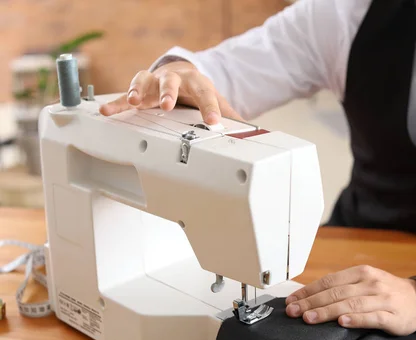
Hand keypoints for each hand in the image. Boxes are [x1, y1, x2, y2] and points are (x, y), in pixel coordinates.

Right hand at [99, 61, 241, 124]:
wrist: (182, 74)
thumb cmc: (197, 90)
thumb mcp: (215, 101)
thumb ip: (229, 116)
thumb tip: (251, 132)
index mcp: (197, 82)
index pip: (206, 93)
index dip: (210, 107)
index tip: (214, 121)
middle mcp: (174, 79)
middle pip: (171, 82)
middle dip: (169, 93)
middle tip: (168, 105)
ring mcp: (155, 83)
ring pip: (146, 82)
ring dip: (139, 91)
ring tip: (134, 102)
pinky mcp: (140, 90)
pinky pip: (126, 95)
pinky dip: (117, 103)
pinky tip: (107, 110)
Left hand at [285, 265, 415, 335]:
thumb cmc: (386, 292)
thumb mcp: (366, 282)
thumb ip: (343, 287)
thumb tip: (311, 296)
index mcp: (361, 273)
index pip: (329, 281)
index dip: (308, 291)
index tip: (291, 301)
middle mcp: (371, 283)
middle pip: (336, 293)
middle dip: (311, 302)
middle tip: (293, 312)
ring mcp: (382, 298)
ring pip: (350, 304)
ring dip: (327, 311)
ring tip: (309, 318)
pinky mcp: (393, 316)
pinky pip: (372, 317)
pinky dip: (356, 319)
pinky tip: (342, 323)